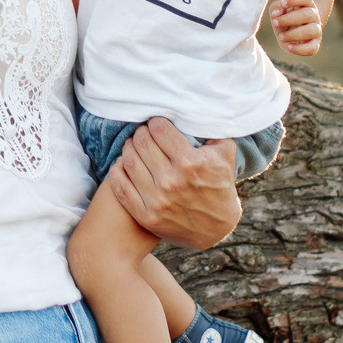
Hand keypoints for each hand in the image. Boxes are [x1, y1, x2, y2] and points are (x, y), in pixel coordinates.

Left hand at [103, 122, 241, 250]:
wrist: (216, 230)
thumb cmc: (220, 187)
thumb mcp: (225, 156)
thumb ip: (214, 132)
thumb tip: (200, 112)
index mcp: (191, 163)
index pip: (159, 130)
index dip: (156, 123)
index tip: (156, 124)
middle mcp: (172, 181)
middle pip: (142, 143)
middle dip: (141, 133)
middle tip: (144, 133)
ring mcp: (157, 200)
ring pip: (129, 161)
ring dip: (128, 148)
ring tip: (133, 146)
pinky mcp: (146, 216)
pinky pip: (120, 187)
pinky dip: (117, 171)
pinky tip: (122, 164)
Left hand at [273, 0, 323, 55]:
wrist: (290, 32)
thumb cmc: (284, 17)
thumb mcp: (277, 10)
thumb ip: (276, 8)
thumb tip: (276, 14)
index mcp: (306, 4)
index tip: (282, 3)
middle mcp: (313, 15)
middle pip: (308, 14)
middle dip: (289, 19)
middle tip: (275, 23)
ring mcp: (316, 30)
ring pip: (312, 30)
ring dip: (294, 34)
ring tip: (281, 37)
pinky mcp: (314, 44)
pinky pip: (312, 48)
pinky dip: (300, 49)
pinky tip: (288, 47)